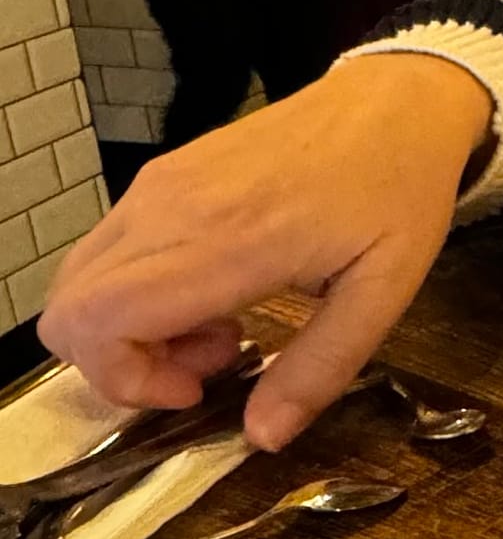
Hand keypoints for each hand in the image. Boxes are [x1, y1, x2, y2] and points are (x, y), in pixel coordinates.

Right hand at [40, 54, 494, 449]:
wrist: (396, 101)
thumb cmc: (397, 190)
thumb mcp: (383, 294)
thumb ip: (319, 370)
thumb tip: (263, 438)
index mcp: (227, 241)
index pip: (100, 319)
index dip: (126, 379)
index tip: (198, 390)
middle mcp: (171, 209)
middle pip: (69, 310)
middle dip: (121, 365)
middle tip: (207, 366)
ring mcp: (159, 186)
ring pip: (80, 281)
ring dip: (128, 330)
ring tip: (219, 328)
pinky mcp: (163, 174)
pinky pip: (107, 251)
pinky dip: (135, 292)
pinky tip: (213, 291)